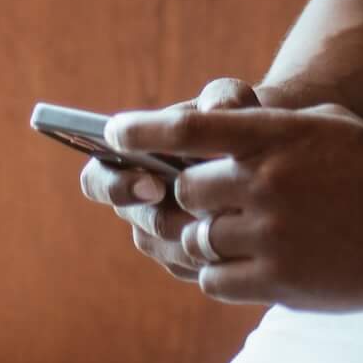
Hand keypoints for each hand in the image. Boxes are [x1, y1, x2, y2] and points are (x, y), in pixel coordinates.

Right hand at [76, 77, 258, 281]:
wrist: (266, 150)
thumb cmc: (235, 117)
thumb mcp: (232, 99)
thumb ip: (222, 97)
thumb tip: (216, 110)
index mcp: (128, 160)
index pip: (96, 180)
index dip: (116, 185)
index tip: (152, 181)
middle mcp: (138, 199)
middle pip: (130, 219)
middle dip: (154, 214)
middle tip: (188, 210)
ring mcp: (161, 232)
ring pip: (161, 246)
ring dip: (187, 236)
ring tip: (223, 222)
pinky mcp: (187, 257)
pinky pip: (188, 265)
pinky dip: (208, 253)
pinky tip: (237, 240)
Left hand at [108, 102, 362, 310]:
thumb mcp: (323, 123)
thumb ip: (264, 127)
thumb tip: (203, 133)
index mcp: (276, 138)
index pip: (189, 128)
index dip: (141, 129)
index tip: (113, 132)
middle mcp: (268, 185)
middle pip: (185, 190)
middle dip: (184, 194)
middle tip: (196, 197)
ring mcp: (273, 236)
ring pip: (197, 238)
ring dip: (201, 235)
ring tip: (223, 230)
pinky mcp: (281, 282)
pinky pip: (215, 280)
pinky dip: (214, 271)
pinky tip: (235, 260)